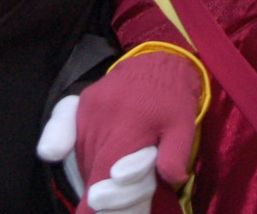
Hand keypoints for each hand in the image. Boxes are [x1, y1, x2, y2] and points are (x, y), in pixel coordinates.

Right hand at [38, 50, 201, 213]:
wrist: (160, 59)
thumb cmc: (174, 97)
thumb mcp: (184, 126)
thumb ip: (175, 154)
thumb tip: (171, 178)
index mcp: (127, 126)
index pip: (104, 174)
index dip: (96, 200)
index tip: (91, 211)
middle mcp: (100, 117)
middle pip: (91, 168)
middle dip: (98, 189)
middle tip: (106, 203)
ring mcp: (88, 108)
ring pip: (81, 154)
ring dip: (90, 173)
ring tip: (105, 186)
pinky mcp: (82, 101)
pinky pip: (72, 137)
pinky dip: (79, 156)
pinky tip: (88, 168)